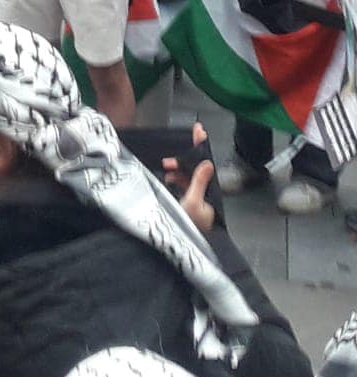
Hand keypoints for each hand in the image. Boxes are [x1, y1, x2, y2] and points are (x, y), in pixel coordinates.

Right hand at [159, 122, 216, 236]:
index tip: (199, 129)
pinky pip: (183, 186)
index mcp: (210, 194)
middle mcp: (206, 195)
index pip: (208, 165)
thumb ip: (199, 181)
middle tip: (169, 160)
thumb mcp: (193, 201)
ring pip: (187, 177)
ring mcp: (197, 200)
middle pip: (196, 170)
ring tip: (166, 170)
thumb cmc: (189, 227)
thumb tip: (207, 163)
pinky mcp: (188, 204)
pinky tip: (168, 180)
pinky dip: (175, 180)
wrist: (182, 246)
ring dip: (177, 171)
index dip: (202, 146)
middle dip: (183, 161)